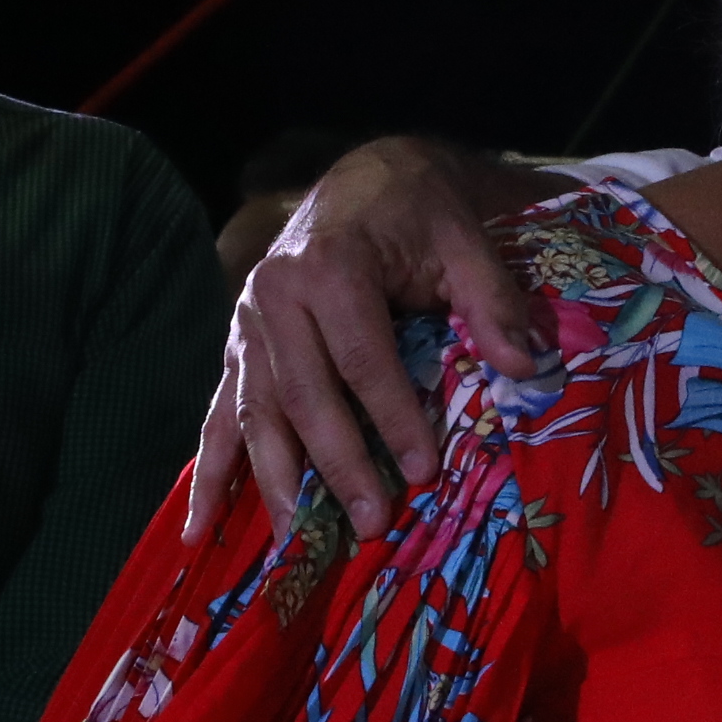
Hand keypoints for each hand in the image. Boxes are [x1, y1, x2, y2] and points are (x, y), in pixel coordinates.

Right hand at [189, 138, 546, 540]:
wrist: (361, 179)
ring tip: (295, 541)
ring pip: (256, 413)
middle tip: (372, 524)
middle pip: (305, 395)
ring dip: (274, 480)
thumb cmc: (417, 212)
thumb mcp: (463, 240)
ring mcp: (246, 325)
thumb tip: (526, 364)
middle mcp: (274, 298)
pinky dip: (209, 473)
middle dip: (338, 465)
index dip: (393, 417)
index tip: (423, 472)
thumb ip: (491, 300)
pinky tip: (196, 528)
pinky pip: (218, 416)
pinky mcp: (236, 348)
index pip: (362, 359)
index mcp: (330, 268)